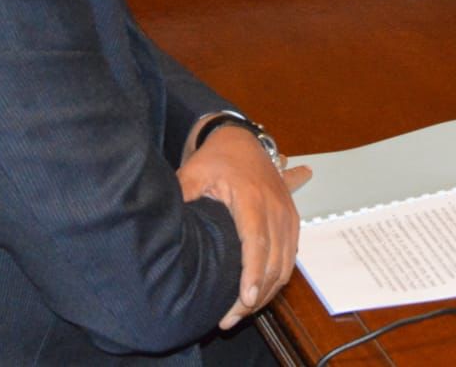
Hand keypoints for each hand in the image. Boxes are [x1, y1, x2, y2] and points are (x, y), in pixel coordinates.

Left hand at [177, 126, 312, 329]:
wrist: (241, 138)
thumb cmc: (215, 158)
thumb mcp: (191, 174)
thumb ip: (181, 200)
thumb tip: (163, 228)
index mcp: (252, 197)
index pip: (256, 242)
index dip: (251, 274)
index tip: (244, 300)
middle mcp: (276, 207)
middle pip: (274, 260)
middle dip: (256, 295)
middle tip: (230, 318)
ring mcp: (288, 213)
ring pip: (286, 263)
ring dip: (267, 291)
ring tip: (240, 311)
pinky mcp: (292, 219)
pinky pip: (291, 256)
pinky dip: (276, 278)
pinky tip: (258, 294)